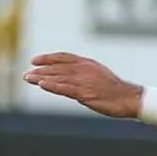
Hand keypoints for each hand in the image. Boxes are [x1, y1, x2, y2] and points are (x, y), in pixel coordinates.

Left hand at [23, 53, 140, 118]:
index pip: (63, 57)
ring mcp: (84, 81)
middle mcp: (85, 69)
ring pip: (58, 77)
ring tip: (29, 78)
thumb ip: (84, 74)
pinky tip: (42, 84)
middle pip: (57, 67)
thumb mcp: (99, 75)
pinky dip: (52, 85)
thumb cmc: (116, 90)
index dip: (48, 58)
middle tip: (27, 74)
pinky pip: (64, 88)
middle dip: (40, 70)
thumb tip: (69, 77)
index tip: (35, 61)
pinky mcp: (85, 93)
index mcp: (88, 63)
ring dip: (41, 77)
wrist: (129, 98)